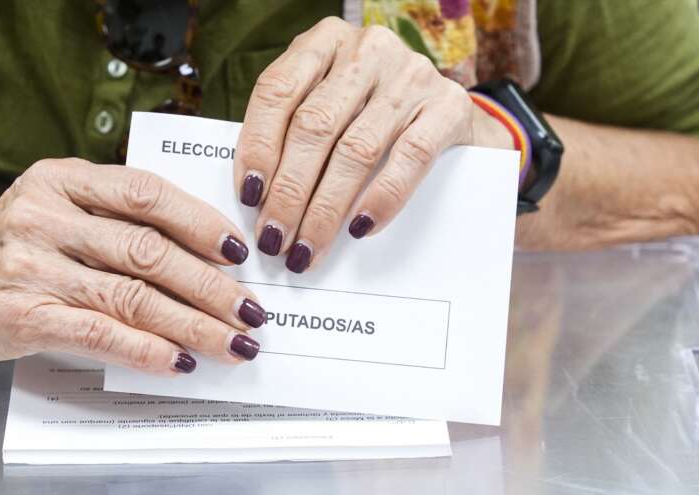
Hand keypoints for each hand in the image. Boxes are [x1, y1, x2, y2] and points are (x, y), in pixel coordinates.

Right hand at [0, 159, 265, 372]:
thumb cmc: (3, 250)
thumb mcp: (50, 210)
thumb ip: (109, 220)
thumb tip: (200, 257)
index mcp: (62, 180)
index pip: (146, 193)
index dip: (201, 223)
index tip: (240, 252)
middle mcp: (47, 216)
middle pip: (149, 250)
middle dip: (211, 286)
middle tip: (253, 312)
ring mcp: (32, 266)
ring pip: (132, 296)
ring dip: (193, 325)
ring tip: (235, 344)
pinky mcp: (23, 315)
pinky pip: (99, 333)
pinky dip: (146, 350)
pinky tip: (180, 364)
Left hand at [234, 16, 512, 271]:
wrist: (449, 115)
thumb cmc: (370, 116)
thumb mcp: (329, 106)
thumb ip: (293, 134)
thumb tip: (258, 198)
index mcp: (325, 41)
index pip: (277, 91)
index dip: (258, 146)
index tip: (248, 196)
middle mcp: (367, 49)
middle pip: (314, 127)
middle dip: (288, 193)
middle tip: (274, 239)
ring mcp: (411, 75)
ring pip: (356, 150)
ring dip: (326, 209)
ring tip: (307, 248)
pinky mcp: (448, 106)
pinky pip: (409, 158)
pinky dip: (381, 198)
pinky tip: (359, 228)